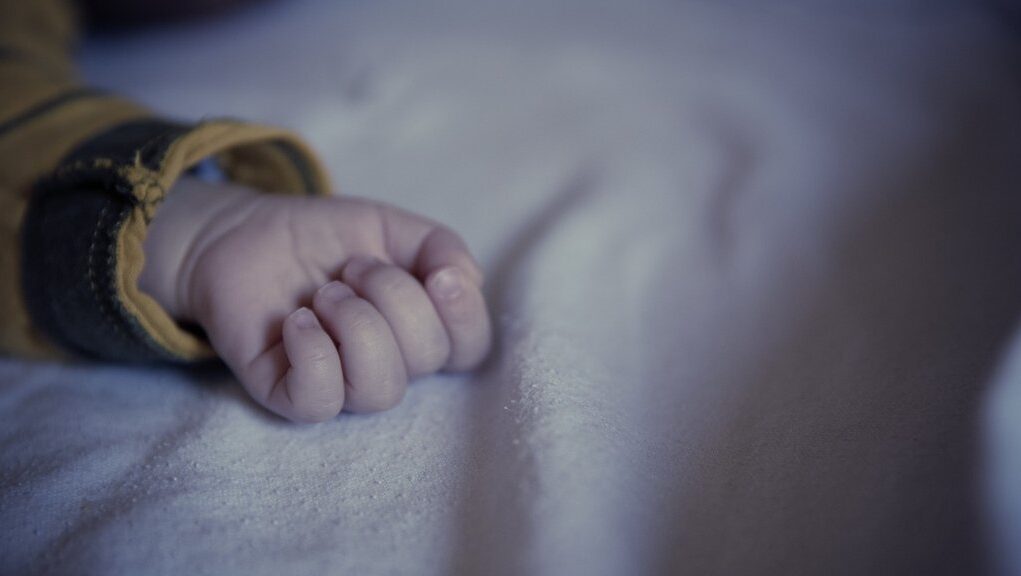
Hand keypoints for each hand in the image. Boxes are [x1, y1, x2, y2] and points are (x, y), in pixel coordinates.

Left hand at [140, 178, 490, 421]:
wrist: (247, 234)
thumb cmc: (323, 239)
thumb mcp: (389, 226)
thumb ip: (439, 246)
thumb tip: (466, 279)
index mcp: (421, 329)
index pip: (470, 348)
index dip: (464, 315)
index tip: (437, 273)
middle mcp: (388, 363)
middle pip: (428, 357)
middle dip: (395, 296)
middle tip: (352, 267)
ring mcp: (340, 384)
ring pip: (381, 389)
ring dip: (357, 325)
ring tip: (325, 293)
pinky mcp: (288, 394)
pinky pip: (320, 401)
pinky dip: (314, 353)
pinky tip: (297, 320)